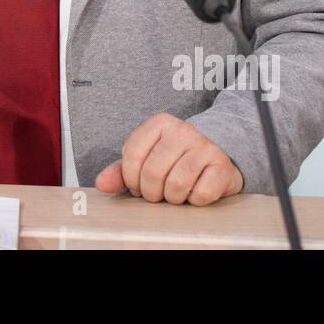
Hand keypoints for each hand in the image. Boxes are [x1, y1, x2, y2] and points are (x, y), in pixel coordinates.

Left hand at [95, 112, 242, 205]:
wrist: (216, 159)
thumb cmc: (176, 161)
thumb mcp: (146, 160)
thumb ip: (121, 171)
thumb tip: (101, 183)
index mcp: (159, 123)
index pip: (132, 154)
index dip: (131, 179)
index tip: (137, 186)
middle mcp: (183, 130)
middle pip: (153, 172)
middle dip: (151, 192)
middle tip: (157, 194)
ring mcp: (204, 146)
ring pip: (177, 184)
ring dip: (173, 198)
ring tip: (175, 193)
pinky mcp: (222, 165)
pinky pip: (201, 193)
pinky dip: (195, 200)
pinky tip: (195, 192)